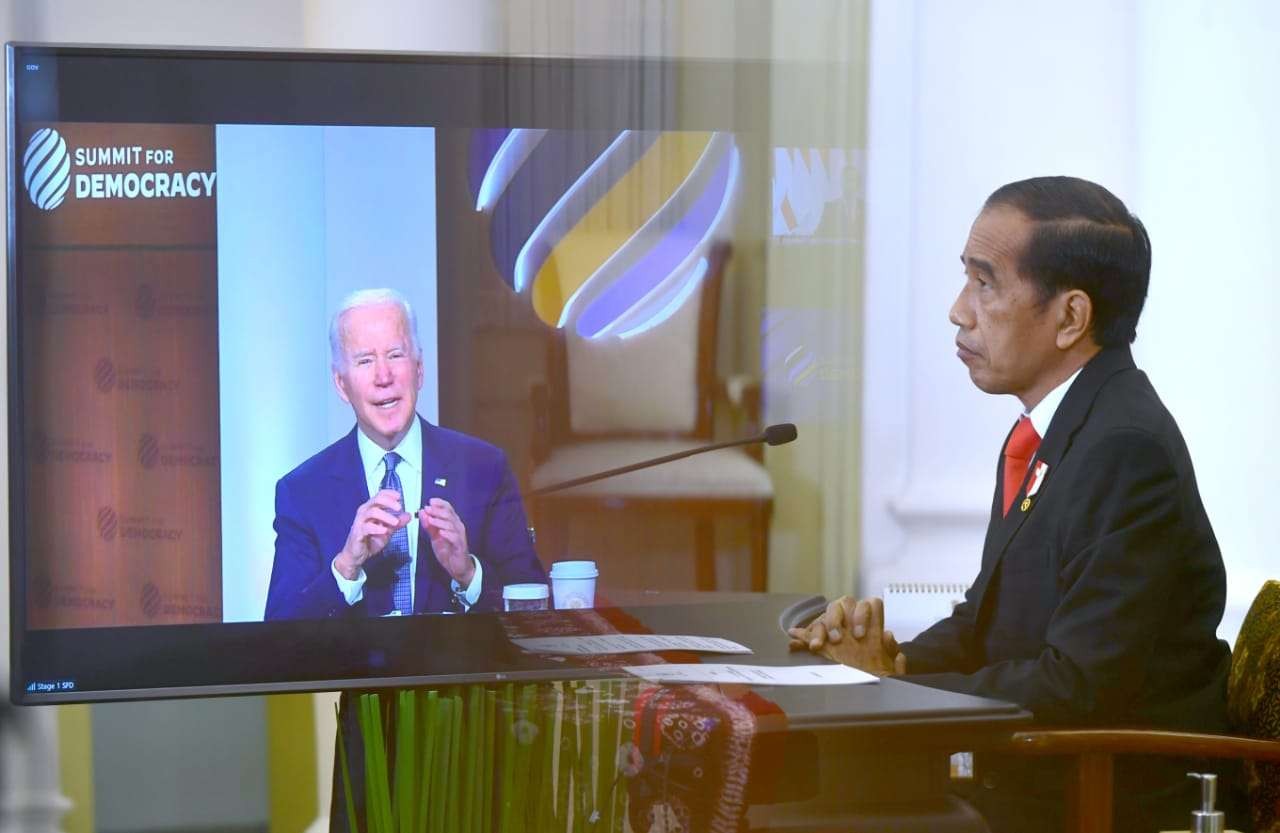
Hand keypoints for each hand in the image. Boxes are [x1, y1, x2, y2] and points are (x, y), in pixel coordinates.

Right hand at [333, 489, 410, 579]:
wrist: (357, 555)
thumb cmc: (370, 540)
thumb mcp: (387, 531)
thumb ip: (397, 523)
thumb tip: (408, 515)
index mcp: (371, 509)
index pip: (380, 495)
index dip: (390, 494)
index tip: (399, 497)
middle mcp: (364, 512)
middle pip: (376, 500)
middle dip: (389, 502)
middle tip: (399, 508)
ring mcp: (360, 522)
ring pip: (372, 512)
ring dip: (386, 516)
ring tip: (396, 522)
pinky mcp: (358, 533)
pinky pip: (367, 527)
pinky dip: (377, 528)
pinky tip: (385, 531)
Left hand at [418, 498, 472, 585]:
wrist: (457, 567)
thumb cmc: (448, 550)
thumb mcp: (435, 537)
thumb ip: (429, 525)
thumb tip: (422, 512)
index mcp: (452, 522)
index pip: (448, 508)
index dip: (440, 503)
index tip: (430, 501)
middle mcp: (457, 527)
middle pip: (449, 514)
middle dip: (437, 511)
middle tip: (428, 509)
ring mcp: (459, 536)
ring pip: (451, 525)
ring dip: (440, 522)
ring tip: (431, 520)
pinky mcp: (460, 546)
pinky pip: (455, 538)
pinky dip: (448, 534)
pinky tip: (441, 533)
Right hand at [788, 596, 906, 676]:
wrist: (866, 689)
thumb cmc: (879, 675)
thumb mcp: (890, 668)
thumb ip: (892, 652)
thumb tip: (888, 636)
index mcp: (872, 626)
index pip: (871, 605)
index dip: (864, 616)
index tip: (858, 635)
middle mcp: (854, 622)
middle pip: (844, 603)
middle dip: (839, 620)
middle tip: (837, 639)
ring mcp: (837, 630)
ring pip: (828, 613)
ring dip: (822, 627)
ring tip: (818, 645)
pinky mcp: (821, 641)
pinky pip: (808, 631)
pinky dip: (801, 635)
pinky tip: (794, 639)